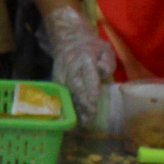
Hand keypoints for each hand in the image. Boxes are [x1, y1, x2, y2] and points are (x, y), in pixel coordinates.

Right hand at [43, 5, 114, 122]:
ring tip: (84, 122)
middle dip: (83, 101)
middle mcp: (71, 67)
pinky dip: (67, 108)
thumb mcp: (105, 48)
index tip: (95, 99)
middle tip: (91, 114)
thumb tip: (102, 72)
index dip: (91, 86)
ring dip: (75, 108)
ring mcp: (61, 74)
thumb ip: (108, 61)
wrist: (68, 41)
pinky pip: (61, 96)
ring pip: (68, 93)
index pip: (87, 72)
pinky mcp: (56, 81)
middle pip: (76, 85)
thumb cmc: (92, 48)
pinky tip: (73, 120)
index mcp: (85, 57)